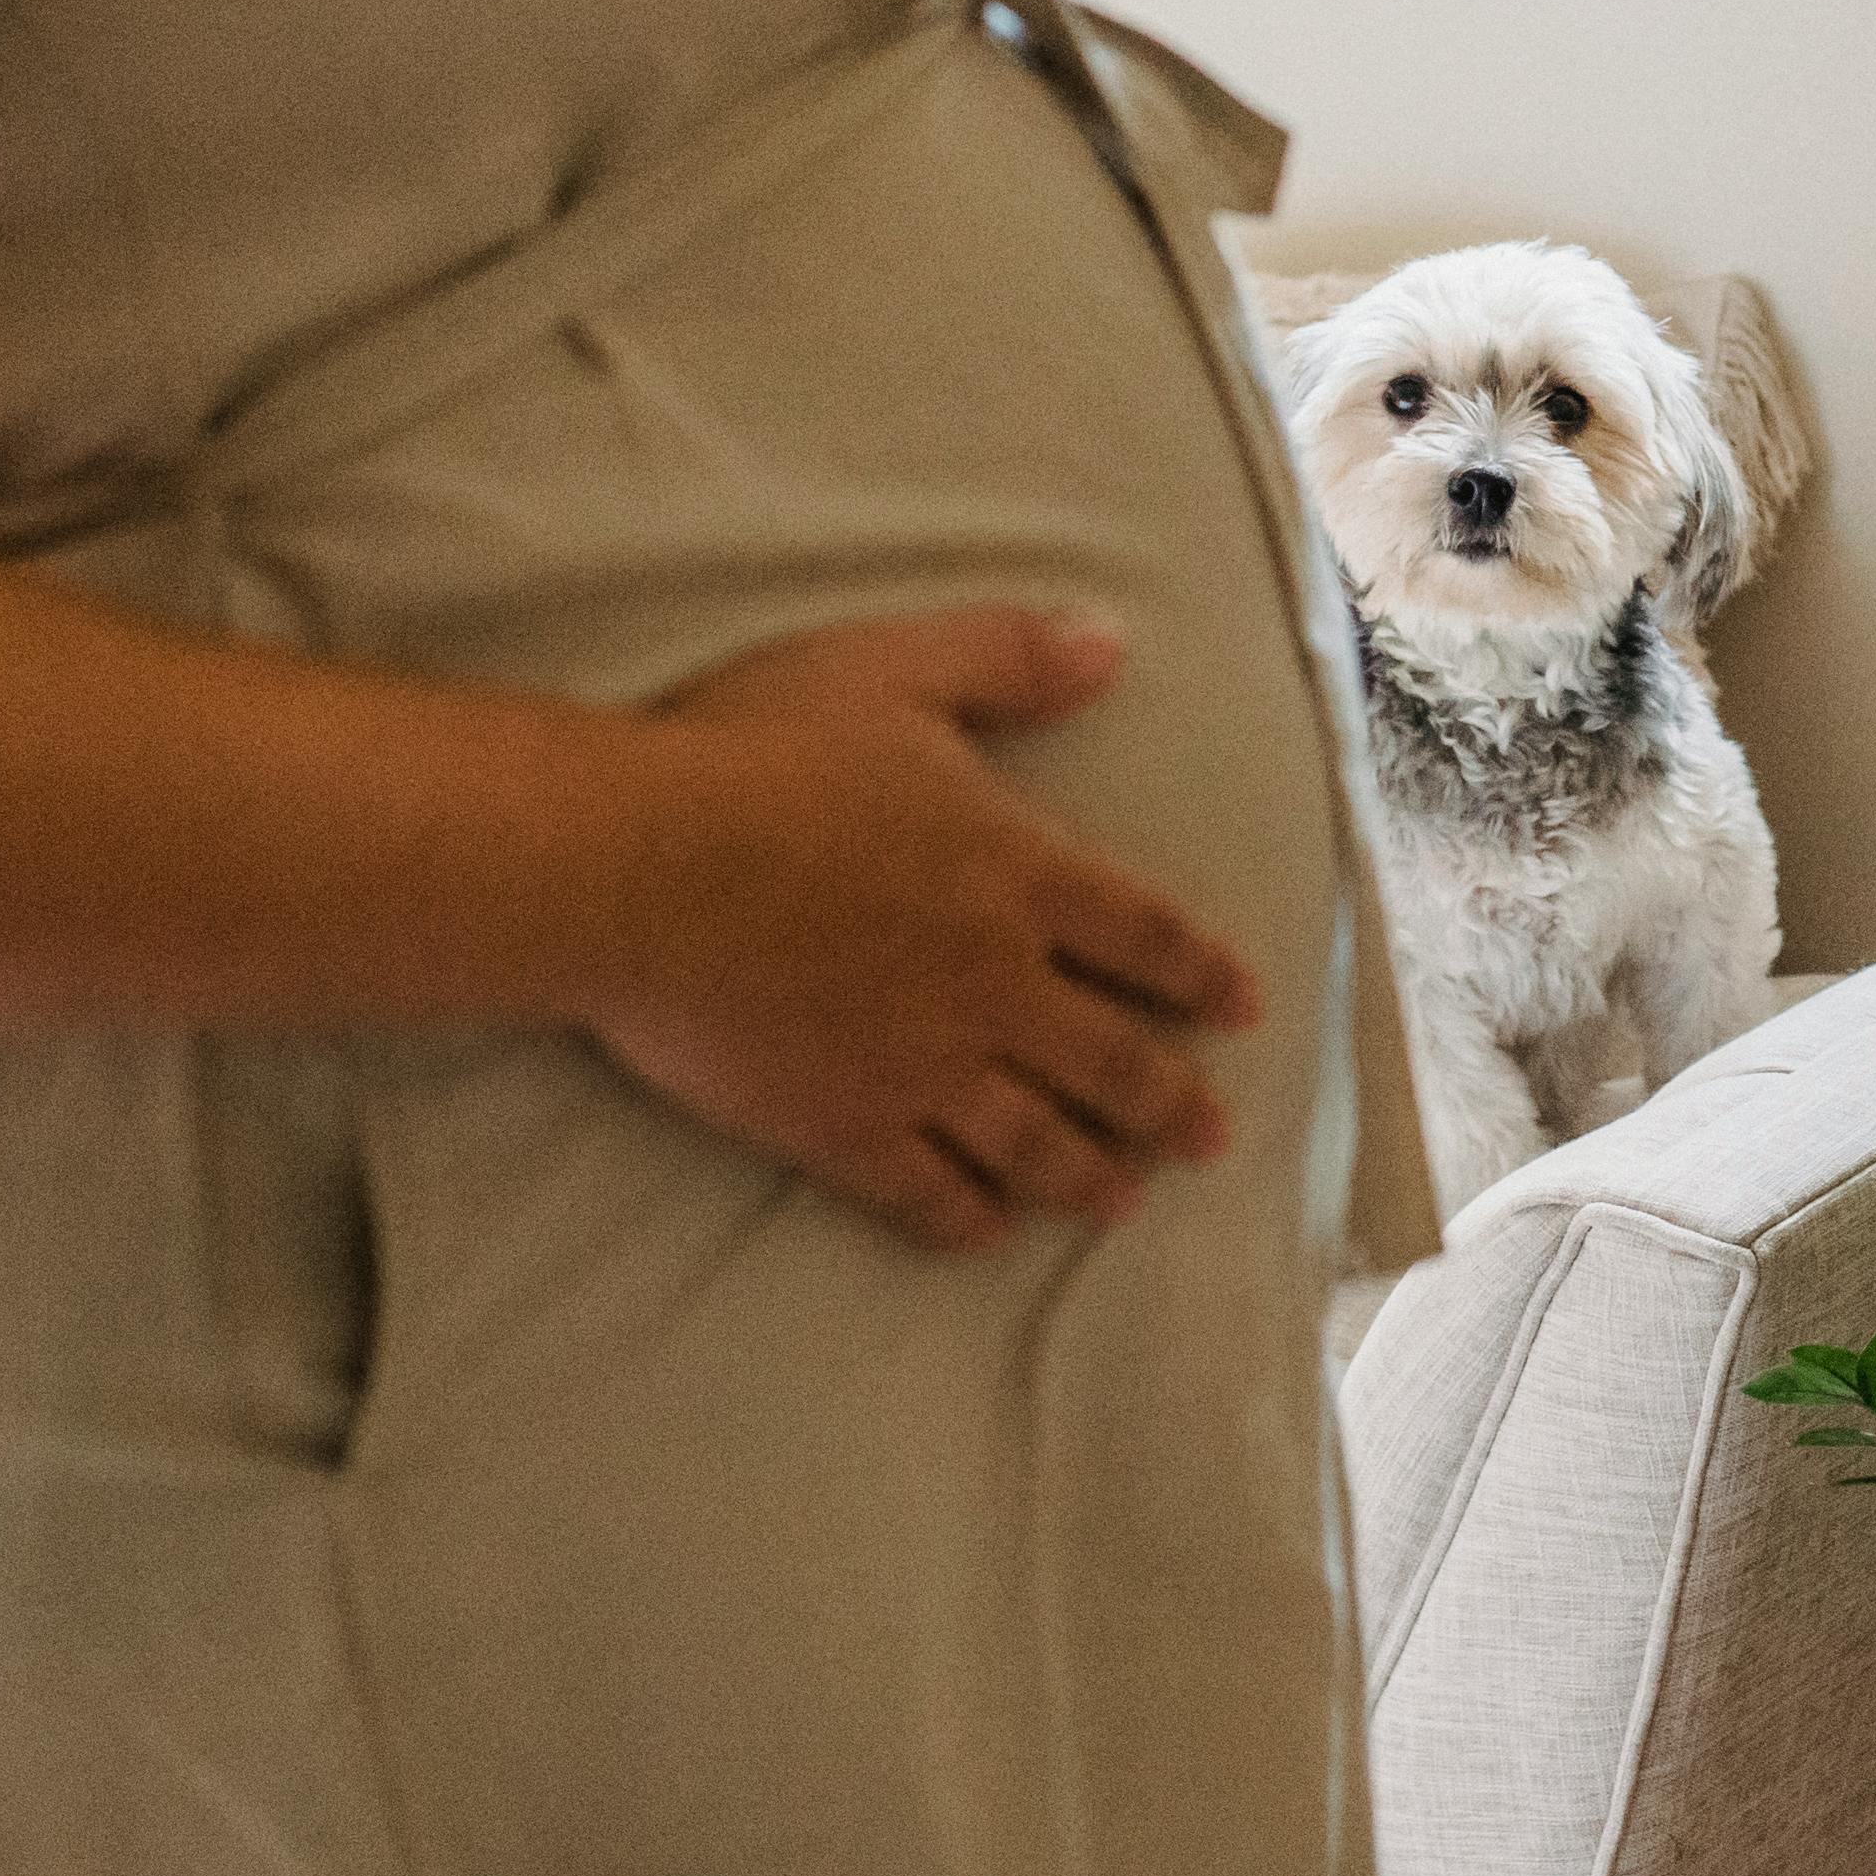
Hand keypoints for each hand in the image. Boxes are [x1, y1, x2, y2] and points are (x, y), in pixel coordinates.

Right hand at [586, 605, 1263, 1253]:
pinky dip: (965, 1215)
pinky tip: (990, 1232)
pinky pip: (922, 1189)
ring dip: (1089, 1175)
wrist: (632, 865)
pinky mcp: (835, 1125)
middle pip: (1109, 1059)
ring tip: (1127, 1202)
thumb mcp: (897, 668)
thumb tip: (1110, 643)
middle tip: (1214, 1139)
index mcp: (1016, 874)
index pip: (1143, 933)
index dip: (1200, 973)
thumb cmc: (754, 754)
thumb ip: (1010, 658)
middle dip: (1170, 1103)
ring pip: (1032, 1140)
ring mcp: (917, 1065)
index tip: (1244, 1009)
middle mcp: (990, 983)